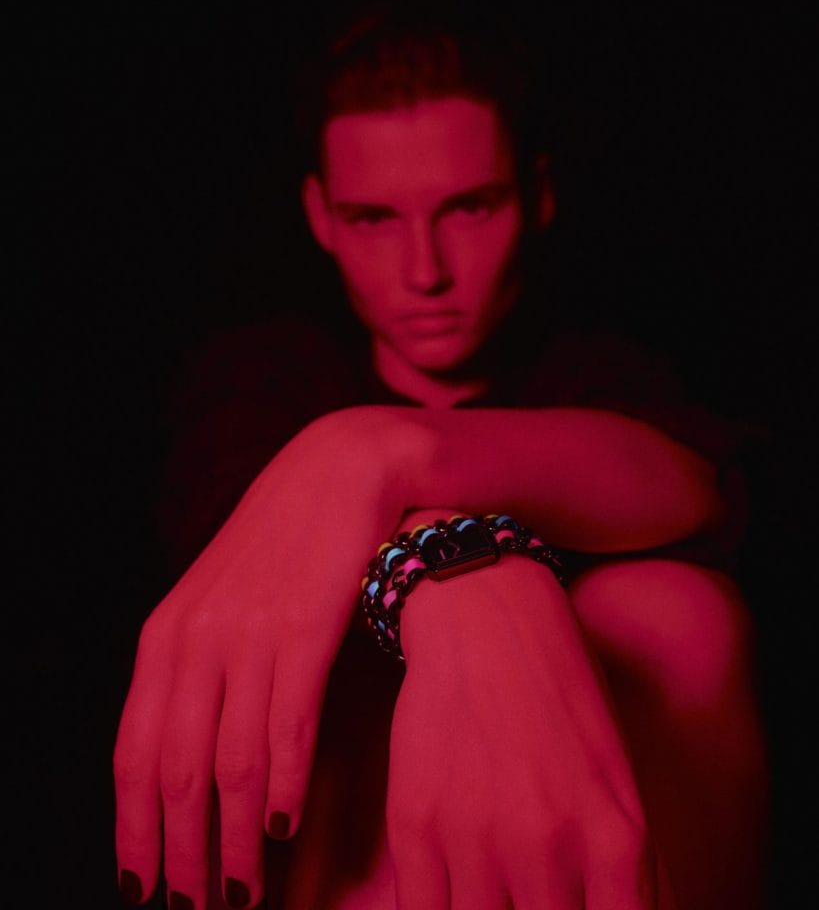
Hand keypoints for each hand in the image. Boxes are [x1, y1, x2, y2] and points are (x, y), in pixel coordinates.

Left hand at [114, 408, 413, 907]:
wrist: (337, 475)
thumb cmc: (280, 547)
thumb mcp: (218, 601)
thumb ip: (196, 671)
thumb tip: (187, 762)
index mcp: (165, 637)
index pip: (133, 753)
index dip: (133, 828)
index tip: (140, 885)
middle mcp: (197, 639)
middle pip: (175, 771)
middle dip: (180, 853)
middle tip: (194, 907)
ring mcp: (249, 633)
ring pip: (229, 762)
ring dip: (231, 839)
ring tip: (239, 890)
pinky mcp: (304, 630)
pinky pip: (286, 729)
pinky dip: (281, 787)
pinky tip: (282, 826)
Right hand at [387, 542, 660, 909]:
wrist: (483, 614)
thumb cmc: (557, 686)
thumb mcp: (615, 771)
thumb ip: (622, 863)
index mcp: (617, 837)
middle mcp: (550, 847)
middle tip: (524, 893)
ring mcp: (477, 838)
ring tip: (487, 888)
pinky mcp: (414, 825)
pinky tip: (446, 892)